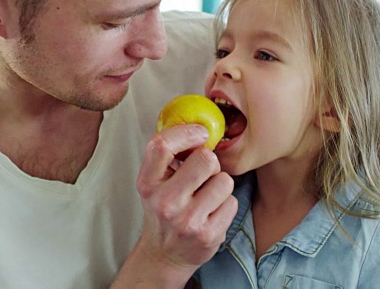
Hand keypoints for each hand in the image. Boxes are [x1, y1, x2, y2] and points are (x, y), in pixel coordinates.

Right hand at [113, 124, 237, 287]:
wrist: (164, 255)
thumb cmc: (164, 209)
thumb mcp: (155, 182)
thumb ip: (169, 156)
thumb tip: (197, 125)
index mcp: (147, 183)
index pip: (162, 145)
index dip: (187, 132)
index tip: (201, 133)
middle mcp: (164, 202)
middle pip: (205, 159)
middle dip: (210, 162)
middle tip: (204, 174)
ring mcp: (186, 221)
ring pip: (224, 180)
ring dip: (220, 185)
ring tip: (207, 197)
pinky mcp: (207, 235)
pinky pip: (232, 202)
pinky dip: (226, 205)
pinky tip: (211, 213)